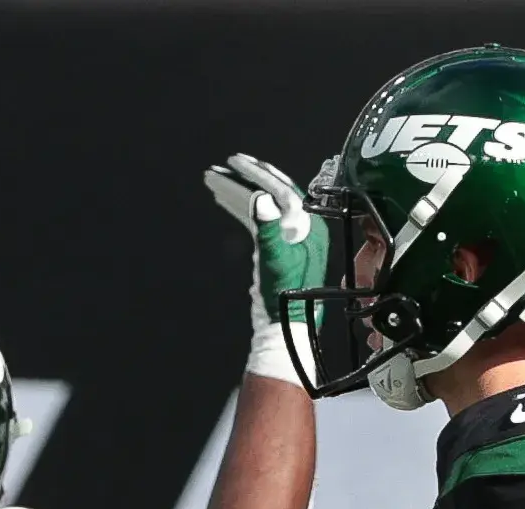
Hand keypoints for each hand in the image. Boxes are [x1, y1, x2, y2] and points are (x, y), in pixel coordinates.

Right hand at [203, 153, 328, 385]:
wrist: (284, 329)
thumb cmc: (284, 301)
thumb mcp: (275, 262)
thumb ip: (268, 229)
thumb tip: (262, 199)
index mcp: (308, 227)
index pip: (281, 190)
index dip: (257, 173)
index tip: (236, 162)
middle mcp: (303, 228)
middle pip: (272, 193)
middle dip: (247, 178)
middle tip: (225, 165)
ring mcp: (291, 238)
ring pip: (263, 206)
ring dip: (239, 192)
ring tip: (216, 181)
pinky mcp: (278, 249)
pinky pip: (259, 220)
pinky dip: (242, 209)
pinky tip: (227, 202)